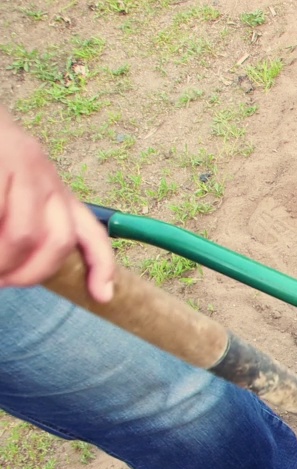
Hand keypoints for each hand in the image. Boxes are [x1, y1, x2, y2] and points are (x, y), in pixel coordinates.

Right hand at [0, 110, 114, 301]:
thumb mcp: (20, 188)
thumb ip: (30, 221)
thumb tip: (17, 269)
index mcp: (57, 192)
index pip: (91, 232)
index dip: (102, 266)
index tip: (103, 295)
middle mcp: (47, 179)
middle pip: (58, 241)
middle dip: (32, 273)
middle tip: (4, 282)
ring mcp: (23, 168)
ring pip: (23, 234)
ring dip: (3, 260)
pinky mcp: (1, 161)